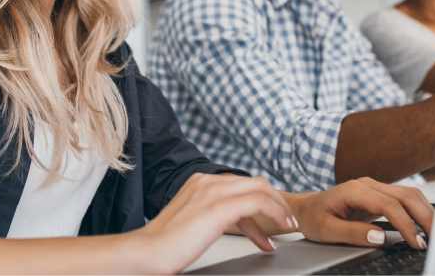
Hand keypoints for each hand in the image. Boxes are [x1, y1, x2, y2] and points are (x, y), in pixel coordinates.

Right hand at [126, 174, 295, 275]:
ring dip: (279, 207)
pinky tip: (280, 228)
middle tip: (285, 221)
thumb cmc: (165, 246)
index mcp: (198, 182)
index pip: (239, 185)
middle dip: (276, 201)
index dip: (260, 203)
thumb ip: (209, 216)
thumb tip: (231, 225)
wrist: (147, 252)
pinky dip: (275, 213)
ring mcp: (213, 192)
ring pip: (261, 188)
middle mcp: (207, 181)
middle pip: (254, 182)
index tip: (269, 224)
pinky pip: (259, 202)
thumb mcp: (191, 222)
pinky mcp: (220, 207)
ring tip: (288, 226)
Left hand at [293, 178, 433, 249]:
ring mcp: (375, 187)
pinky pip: (405, 199)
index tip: (417, 243)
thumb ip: (353, 233)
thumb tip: (379, 238)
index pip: (389, 204)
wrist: (307, 209)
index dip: (407, 224)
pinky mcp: (380, 195)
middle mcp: (368, 184)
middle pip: (406, 196)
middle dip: (425, 218)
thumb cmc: (314, 218)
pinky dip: (419, 212)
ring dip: (426, 214)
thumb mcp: (326, 230)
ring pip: (410, 195)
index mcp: (354, 190)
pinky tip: (426, 226)